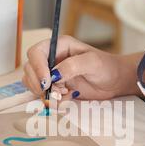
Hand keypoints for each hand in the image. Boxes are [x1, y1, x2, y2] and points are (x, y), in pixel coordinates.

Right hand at [22, 35, 136, 100]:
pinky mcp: (55, 88)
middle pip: (30, 69)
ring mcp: (52, 74)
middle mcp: (52, 59)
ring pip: (33, 83)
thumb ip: (72, 66)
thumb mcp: (92, 63)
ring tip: (64, 93)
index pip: (36, 53)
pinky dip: (52, 100)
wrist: (114, 82)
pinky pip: (43, 95)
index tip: (47, 81)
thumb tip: (54, 75)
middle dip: (39, 83)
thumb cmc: (106, 67)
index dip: (37, 67)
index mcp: (58, 46)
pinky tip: (67, 97)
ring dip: (45, 92)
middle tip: (55, 91)